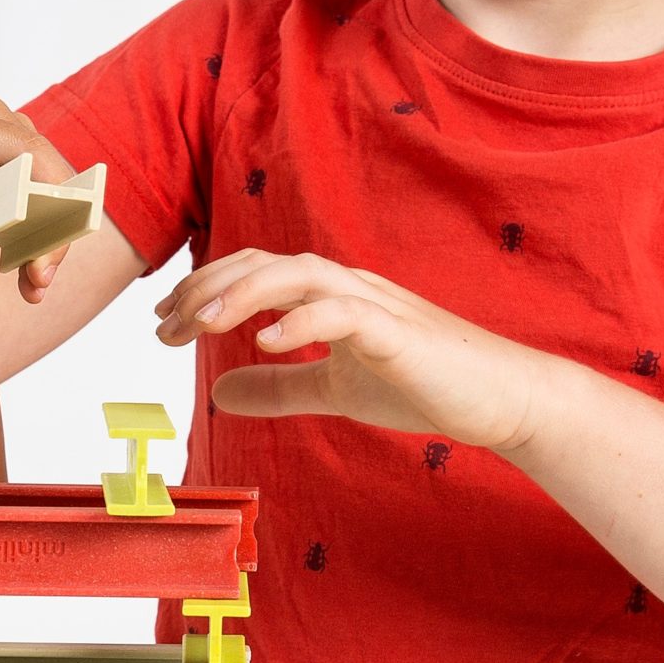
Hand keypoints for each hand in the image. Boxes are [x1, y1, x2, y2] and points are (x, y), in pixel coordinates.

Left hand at [0, 99, 67, 276]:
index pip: (24, 148)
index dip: (50, 185)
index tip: (57, 228)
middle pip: (48, 173)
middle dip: (55, 224)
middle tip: (41, 274)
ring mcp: (10, 151)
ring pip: (52, 194)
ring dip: (50, 241)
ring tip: (35, 285)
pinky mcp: (15, 176)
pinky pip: (41, 209)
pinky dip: (38, 245)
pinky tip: (28, 282)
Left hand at [154, 250, 547, 453]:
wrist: (500, 399)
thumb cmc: (422, 385)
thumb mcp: (333, 390)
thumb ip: (279, 388)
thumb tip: (219, 391)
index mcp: (328, 293)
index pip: (253, 272)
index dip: (203, 290)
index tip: (163, 322)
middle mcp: (346, 285)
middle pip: (263, 263)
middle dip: (207, 289)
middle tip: (164, 325)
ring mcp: (374, 303)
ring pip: (299, 273)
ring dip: (243, 294)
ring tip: (201, 324)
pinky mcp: (399, 331)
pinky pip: (344, 312)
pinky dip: (301, 321)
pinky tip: (266, 344)